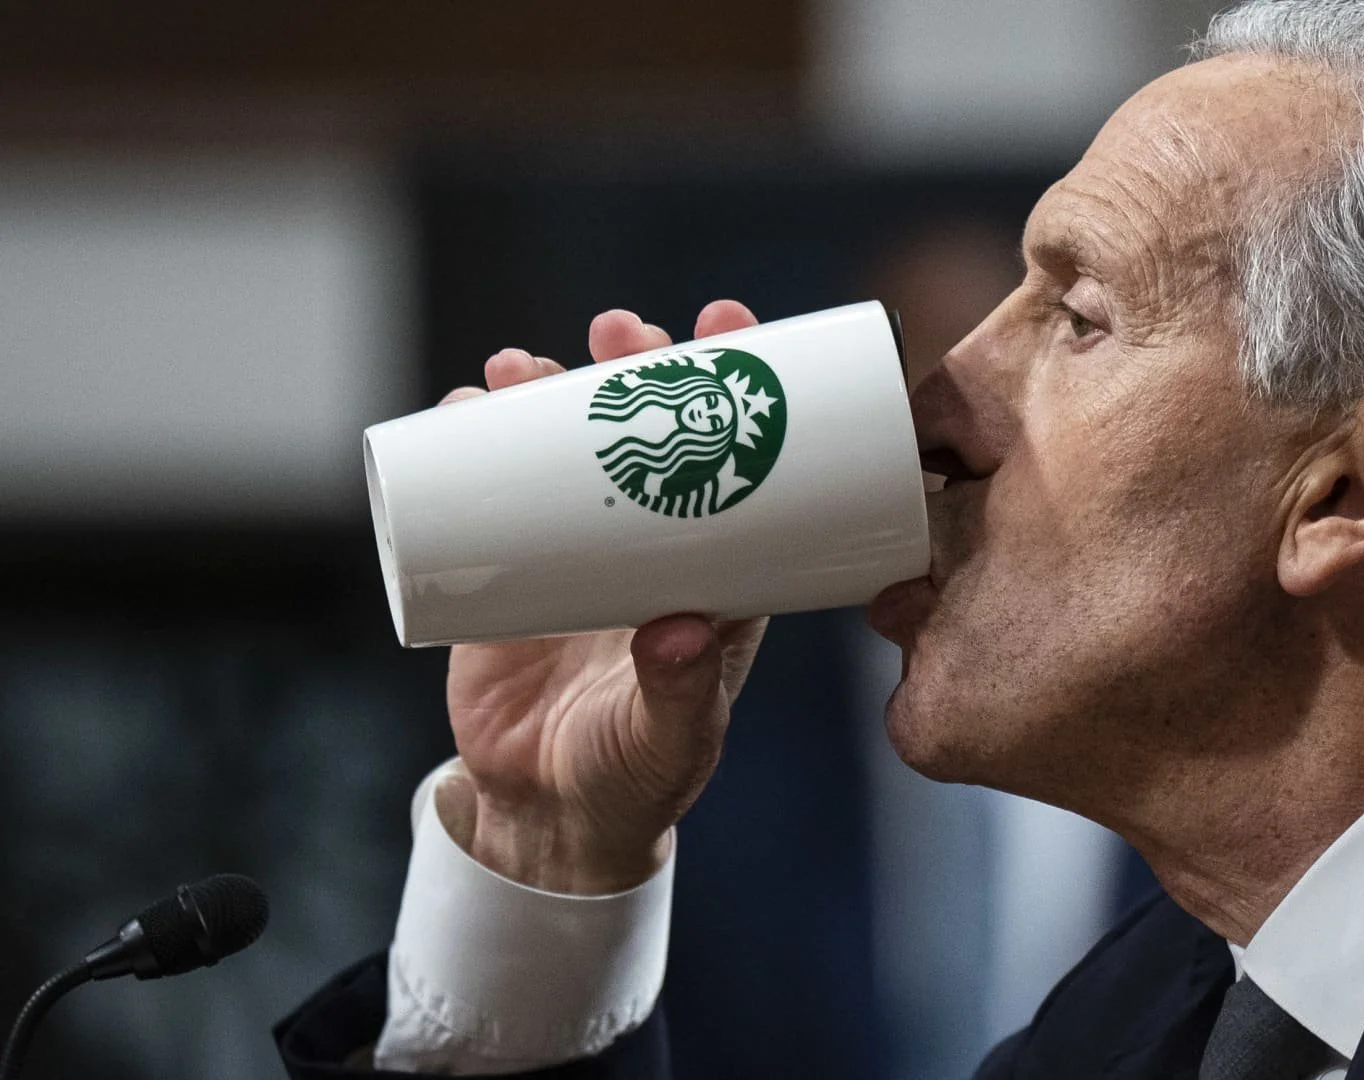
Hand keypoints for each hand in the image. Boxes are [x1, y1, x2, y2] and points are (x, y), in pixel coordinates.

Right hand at [433, 301, 769, 893]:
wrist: (548, 815)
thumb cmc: (636, 778)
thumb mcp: (670, 737)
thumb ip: (680, 693)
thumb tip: (680, 628)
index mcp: (715, 564)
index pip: (734, 454)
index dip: (732, 386)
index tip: (727, 326)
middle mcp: (648, 540)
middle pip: (646, 426)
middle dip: (635, 367)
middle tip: (621, 332)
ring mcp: (573, 548)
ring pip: (562, 444)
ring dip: (546, 392)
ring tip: (525, 366)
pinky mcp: (504, 568)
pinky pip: (486, 488)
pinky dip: (469, 442)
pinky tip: (460, 408)